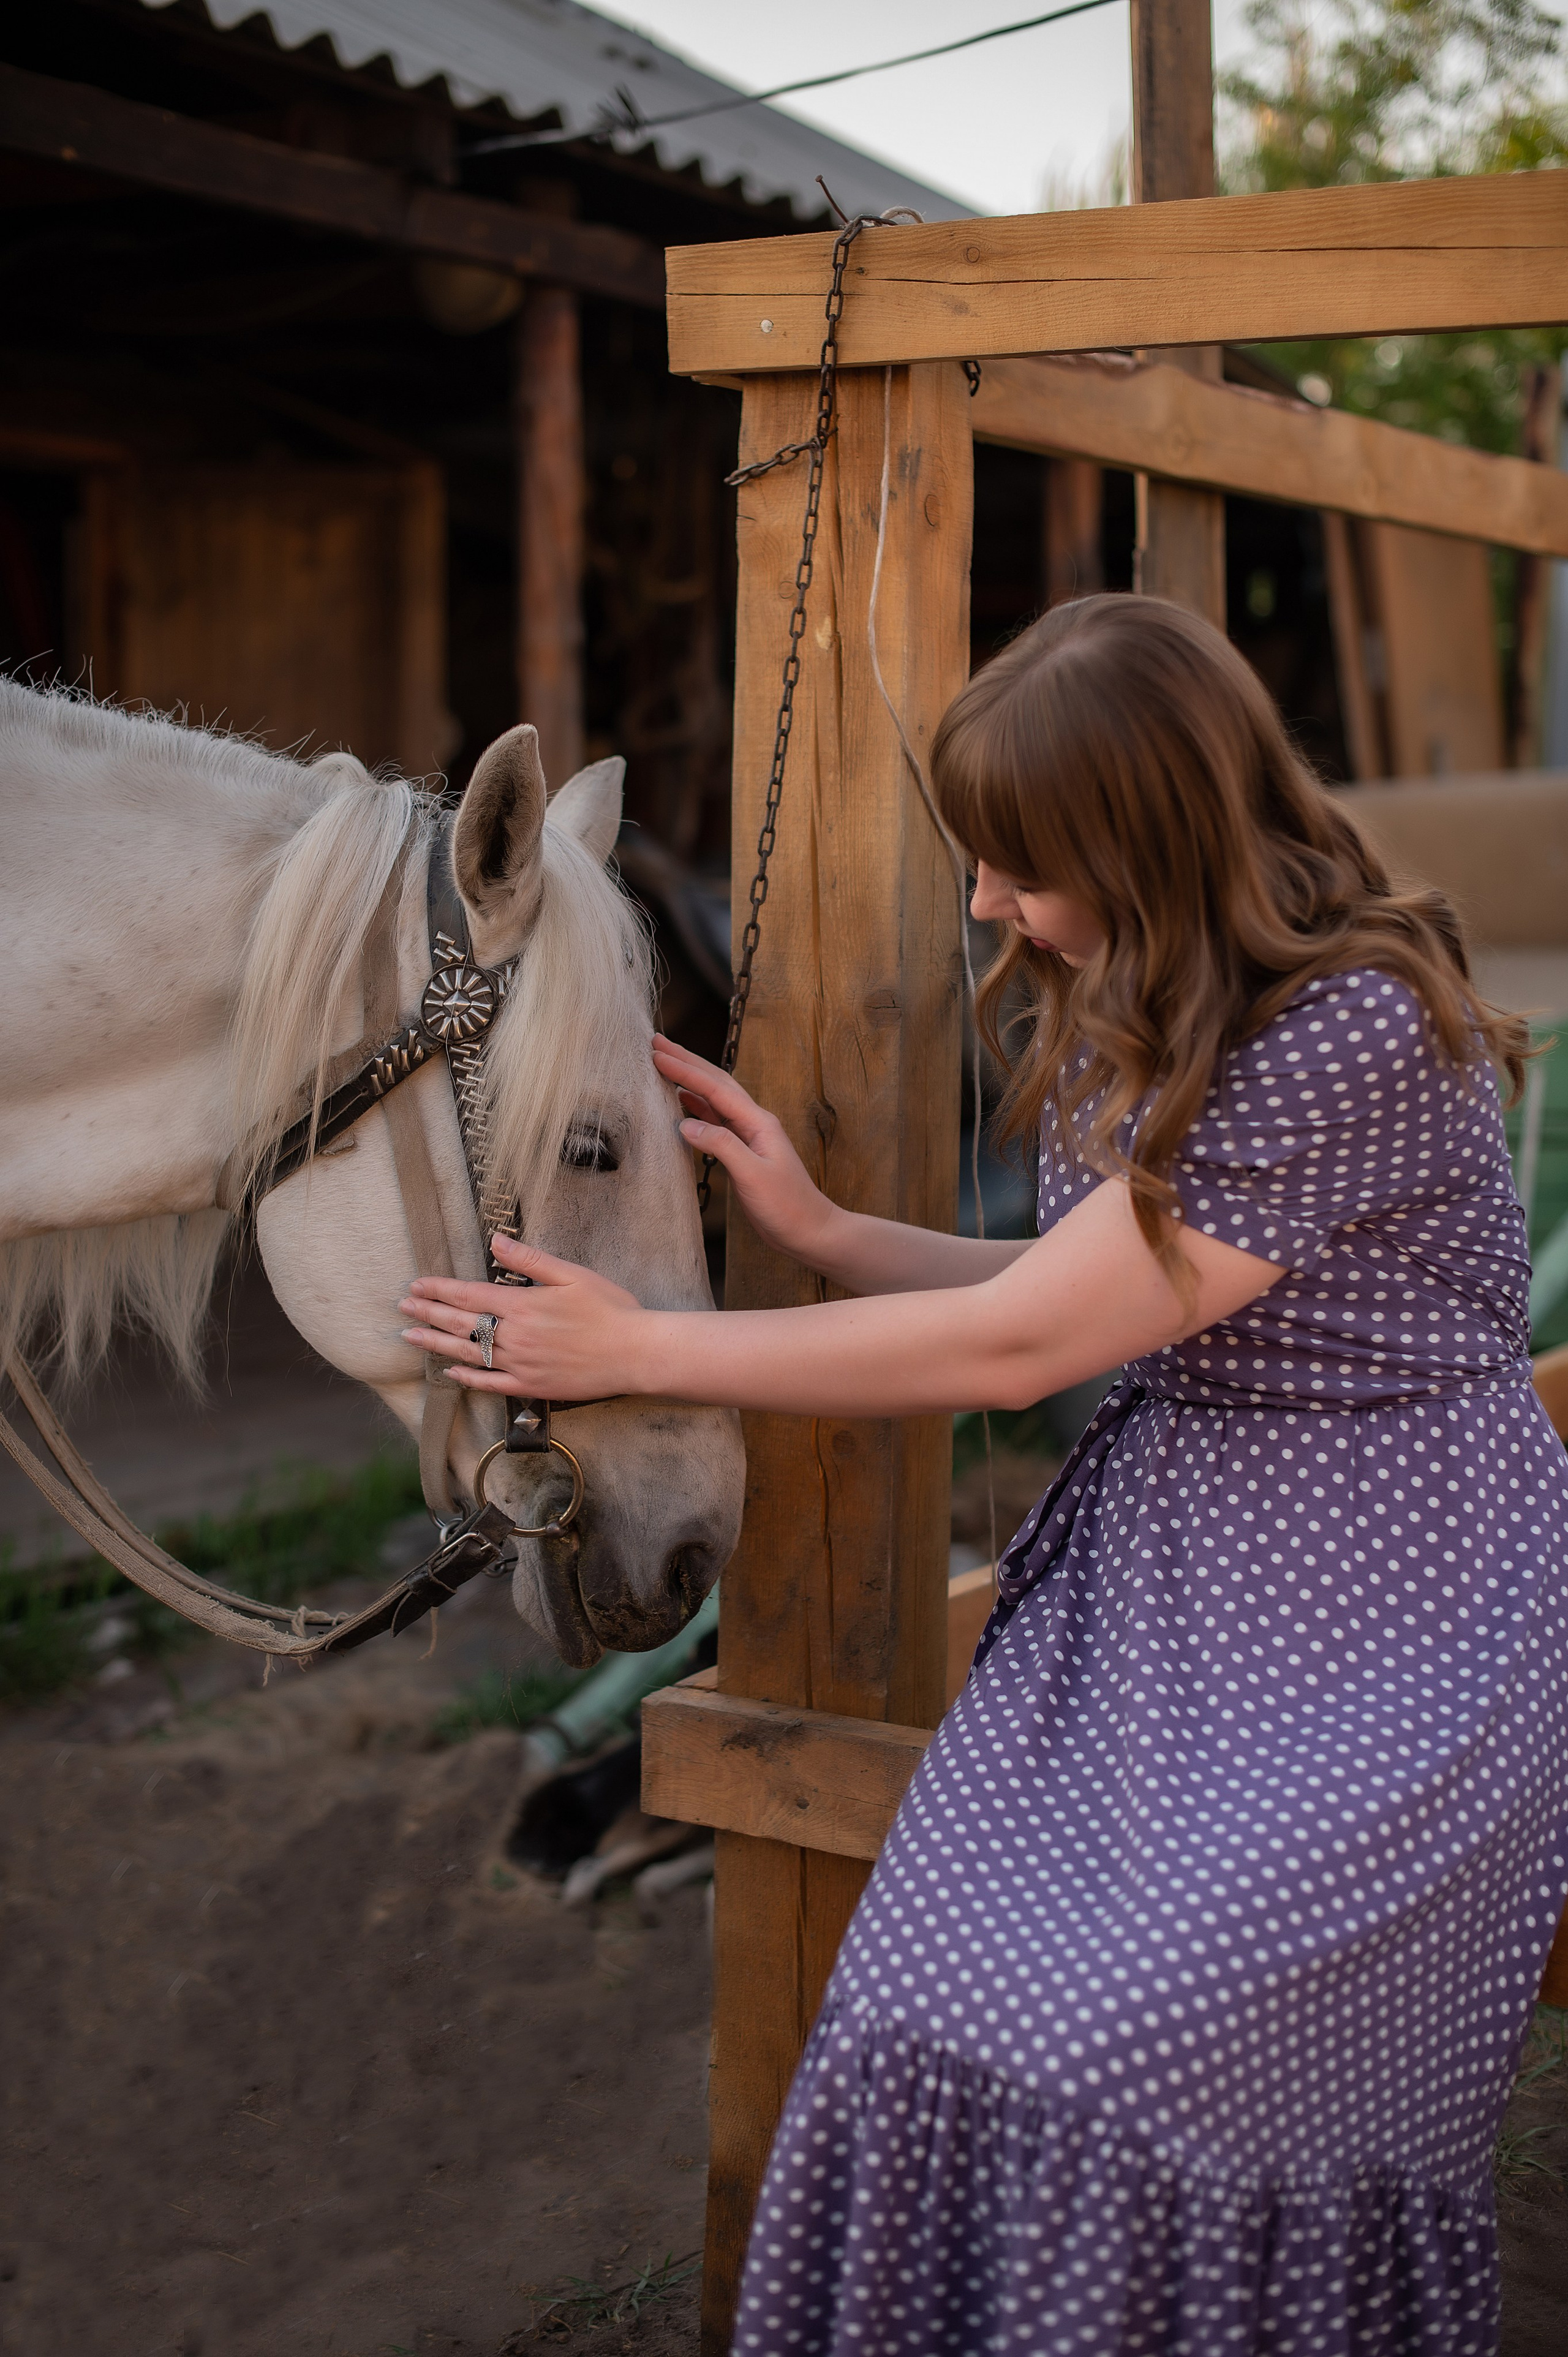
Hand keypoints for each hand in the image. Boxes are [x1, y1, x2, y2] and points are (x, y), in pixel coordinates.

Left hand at [400, 1234, 646, 1398]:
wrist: (636, 1354)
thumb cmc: (610, 1310)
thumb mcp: (573, 1274)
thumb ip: (530, 1260)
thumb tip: (496, 1241)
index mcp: (523, 1306)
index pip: (469, 1296)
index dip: (439, 1290)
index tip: (416, 1285)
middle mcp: (515, 1337)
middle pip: (461, 1324)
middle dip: (428, 1314)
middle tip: (402, 1307)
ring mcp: (521, 1365)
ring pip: (469, 1354)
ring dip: (436, 1345)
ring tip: (410, 1338)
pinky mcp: (532, 1387)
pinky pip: (491, 1384)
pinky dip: (468, 1378)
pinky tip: (450, 1372)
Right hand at [652, 1033, 839, 1264]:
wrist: (810, 1231)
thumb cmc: (787, 1207)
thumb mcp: (753, 1176)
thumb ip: (721, 1146)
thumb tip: (685, 1124)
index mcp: (758, 1122)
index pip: (716, 1088)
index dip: (685, 1070)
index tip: (657, 1054)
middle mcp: (754, 1122)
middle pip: (716, 1083)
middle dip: (686, 1061)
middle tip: (656, 1042)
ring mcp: (749, 1135)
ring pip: (714, 1098)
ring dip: (689, 1079)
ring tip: (664, 1062)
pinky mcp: (743, 1151)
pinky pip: (715, 1119)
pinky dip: (696, 1105)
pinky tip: (682, 1101)